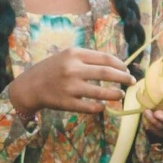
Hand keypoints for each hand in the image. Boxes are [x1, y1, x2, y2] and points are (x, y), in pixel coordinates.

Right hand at [7, 47, 134, 117]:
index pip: (105, 58)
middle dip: (124, 78)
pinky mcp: (67, 103)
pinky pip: (91, 107)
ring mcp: (70, 87)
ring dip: (115, 94)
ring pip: (101, 93)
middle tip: (132, 82)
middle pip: (107, 73)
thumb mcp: (67, 56)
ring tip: (120, 95)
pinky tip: (103, 106)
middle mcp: (73, 69)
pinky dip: (100, 107)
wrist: (30, 86)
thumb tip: (115, 64)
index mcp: (74, 54)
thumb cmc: (52, 70)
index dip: (120, 65)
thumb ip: (87, 58)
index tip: (127, 70)